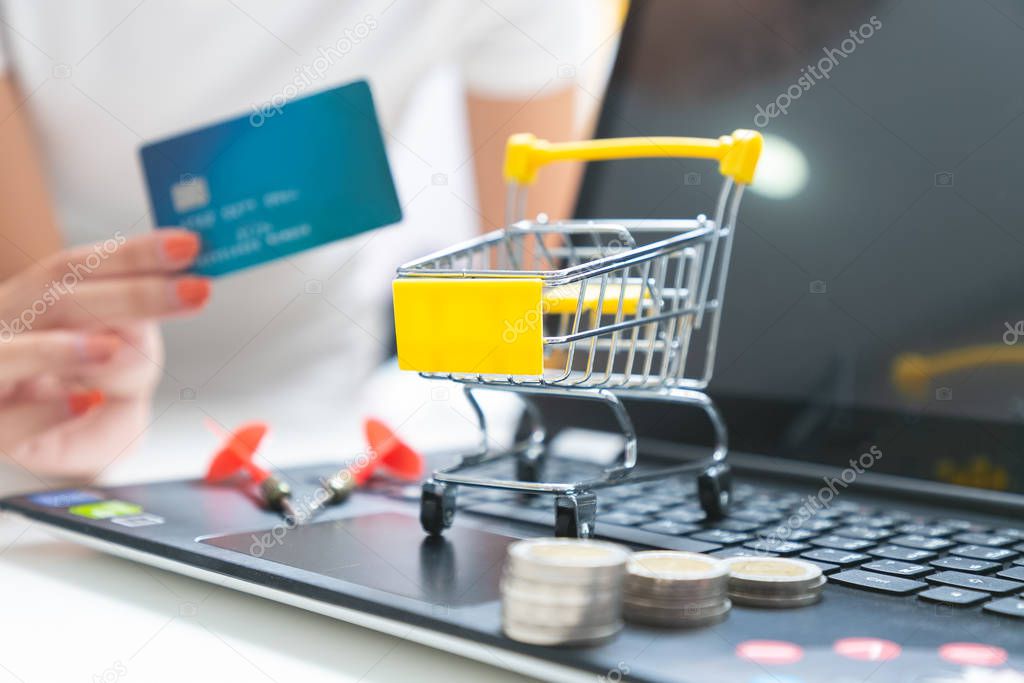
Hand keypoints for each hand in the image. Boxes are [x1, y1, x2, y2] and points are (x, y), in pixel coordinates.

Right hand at [0, 230, 208, 478]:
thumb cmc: (87, 398)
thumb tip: (138, 332)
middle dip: (129, 295)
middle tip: (196, 291)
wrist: (57, 453)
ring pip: (9, 356)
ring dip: (61, 350)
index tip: (190, 246)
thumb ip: (133, 346)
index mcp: (34, 303)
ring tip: (114, 349)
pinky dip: (45, 413)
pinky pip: (8, 422)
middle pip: (56, 300)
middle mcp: (5, 329)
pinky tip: (82, 404)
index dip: (132, 254)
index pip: (77, 267)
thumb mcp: (125, 365)